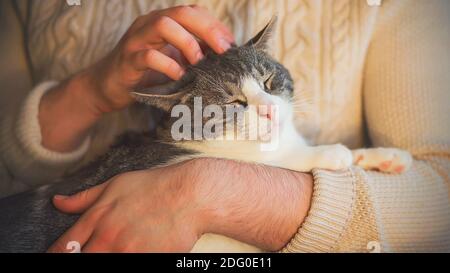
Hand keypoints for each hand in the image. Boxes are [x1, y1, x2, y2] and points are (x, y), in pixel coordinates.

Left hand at [49, 163, 200, 251]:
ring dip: (105, 258)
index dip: (57, 255)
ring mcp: (128, 251)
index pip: (63, 247)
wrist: (190, 195)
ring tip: (116, 249)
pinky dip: (125, 261)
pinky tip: (133, 252)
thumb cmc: (155, 187)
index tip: (59, 256)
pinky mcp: (147, 259)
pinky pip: (130, 266)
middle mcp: (108, 237)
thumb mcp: (116, 185)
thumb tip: (57, 202)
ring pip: (104, 263)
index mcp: (98, 218)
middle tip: (92, 251)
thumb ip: (84, 197)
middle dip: (81, 257)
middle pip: (80, 258)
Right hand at [85, 5, 234, 112]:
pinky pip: (149, 56)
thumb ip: (191, 54)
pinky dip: (168, 65)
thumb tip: (222, 59)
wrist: (106, 87)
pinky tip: (179, 77)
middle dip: (208, 30)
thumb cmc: (144, 73)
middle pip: (182, 13)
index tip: (231, 47)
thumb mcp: (172, 60)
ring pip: (164, 25)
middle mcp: (149, 25)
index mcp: (162, 22)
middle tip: (223, 52)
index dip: (215, 26)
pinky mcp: (127, 60)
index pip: (194, 12)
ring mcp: (136, 40)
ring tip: (199, 63)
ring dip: (187, 43)